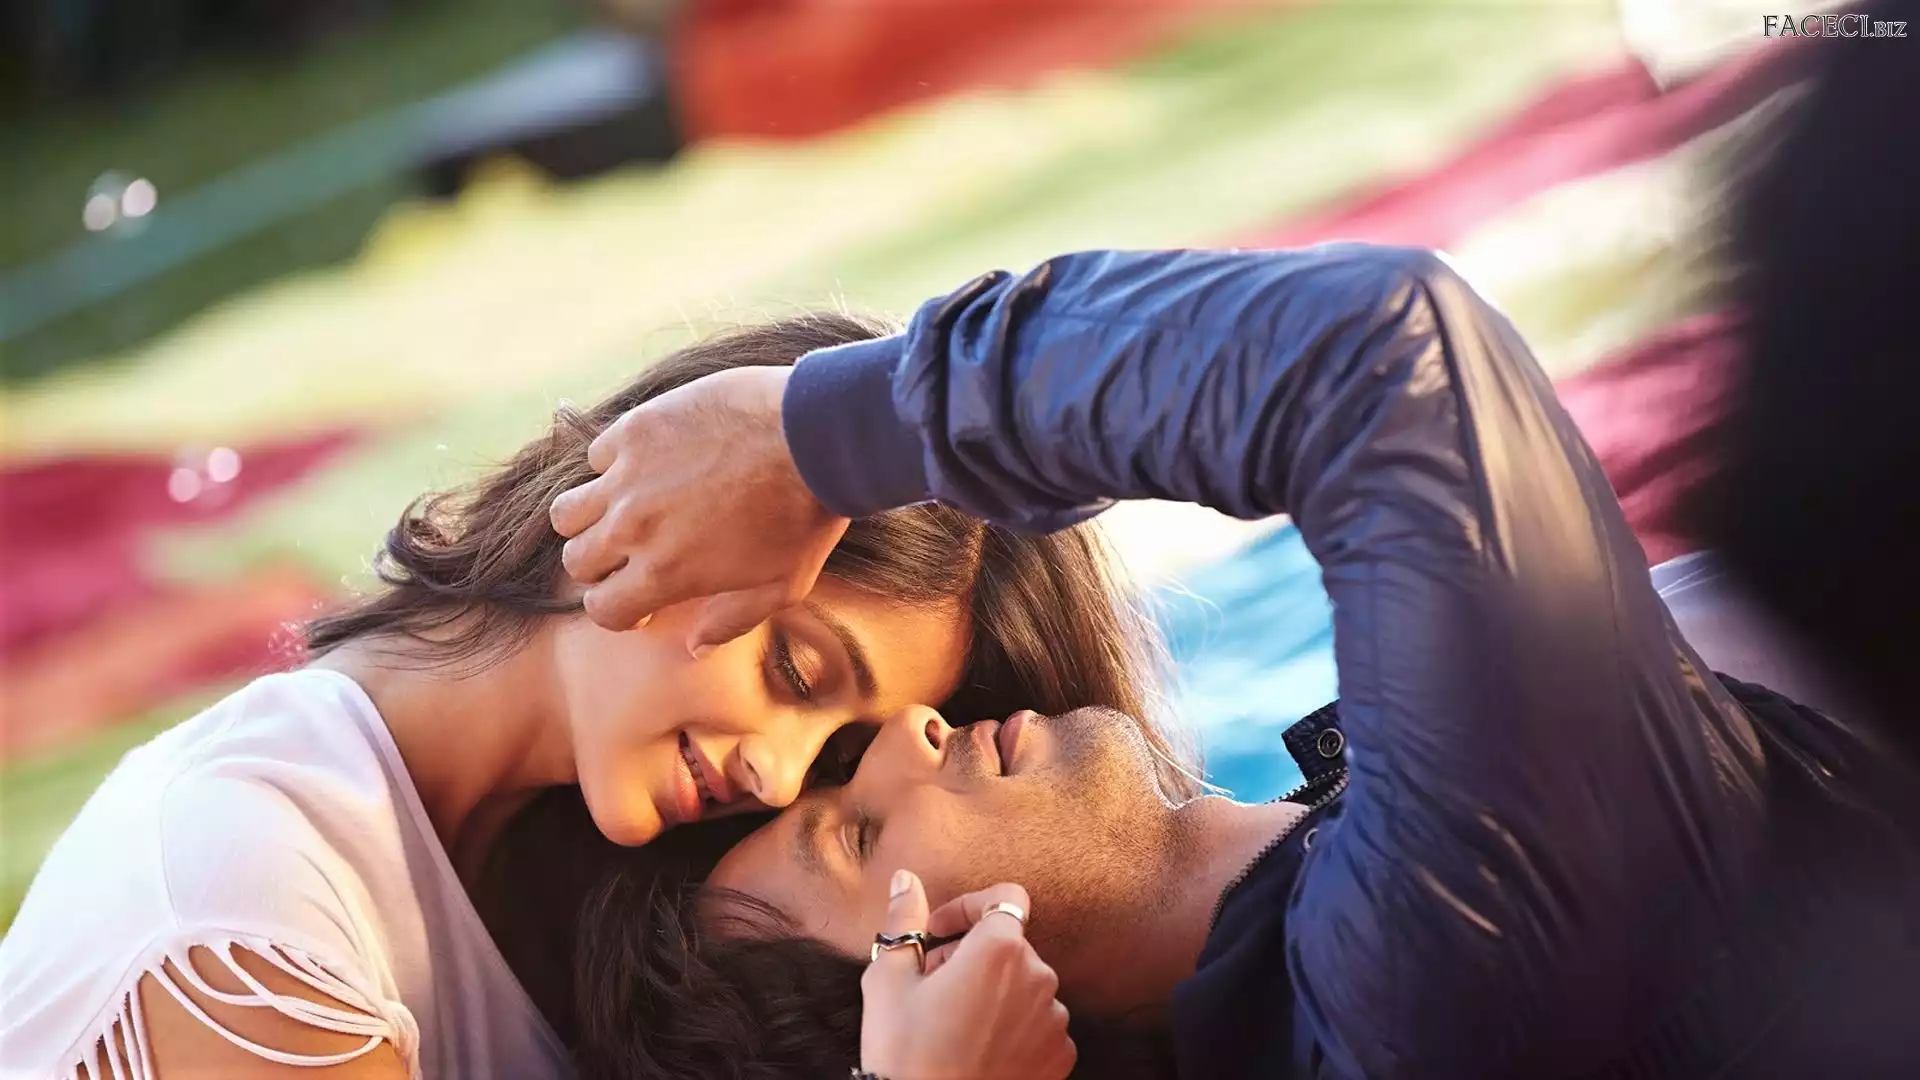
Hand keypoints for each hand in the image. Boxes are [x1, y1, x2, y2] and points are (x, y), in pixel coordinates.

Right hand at [549, 366, 849, 649]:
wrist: (815, 435)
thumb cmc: (807, 515)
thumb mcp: (782, 586)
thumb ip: (731, 621)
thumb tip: (694, 646)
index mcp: (663, 574)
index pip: (601, 608)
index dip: (617, 609)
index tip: (639, 598)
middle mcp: (633, 528)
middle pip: (576, 560)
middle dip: (599, 565)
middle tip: (629, 554)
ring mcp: (628, 476)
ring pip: (567, 511)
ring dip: (589, 518)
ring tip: (621, 511)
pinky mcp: (636, 428)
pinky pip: (598, 456)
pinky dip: (613, 465)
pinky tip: (648, 465)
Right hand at [861, 872, 1074, 1079]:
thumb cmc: (906, 1054)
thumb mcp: (888, 982)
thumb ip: (904, 923)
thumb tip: (907, 881)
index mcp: (999, 949)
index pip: (1005, 897)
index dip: (967, 906)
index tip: (937, 931)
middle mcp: (1038, 977)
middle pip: (1008, 945)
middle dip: (969, 955)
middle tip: (929, 985)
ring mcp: (1054, 1020)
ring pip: (1022, 986)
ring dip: (992, 992)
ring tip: (952, 1023)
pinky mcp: (1060, 1057)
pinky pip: (1037, 1025)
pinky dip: (1011, 1028)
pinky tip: (977, 1049)